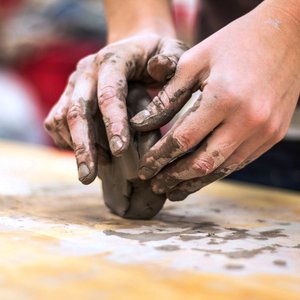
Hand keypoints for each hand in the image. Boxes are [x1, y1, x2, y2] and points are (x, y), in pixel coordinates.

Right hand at [44, 34, 186, 183]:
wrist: (134, 47)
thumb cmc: (156, 54)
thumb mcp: (172, 50)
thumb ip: (170, 60)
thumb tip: (158, 69)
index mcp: (113, 60)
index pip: (109, 93)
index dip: (113, 123)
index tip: (120, 152)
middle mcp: (87, 71)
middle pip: (77, 110)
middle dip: (84, 146)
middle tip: (88, 177)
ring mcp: (74, 84)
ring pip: (62, 118)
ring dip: (75, 147)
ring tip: (93, 170)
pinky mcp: (67, 95)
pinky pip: (56, 121)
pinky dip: (66, 141)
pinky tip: (87, 155)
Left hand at [131, 2, 299, 199]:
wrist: (287, 36)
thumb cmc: (235, 44)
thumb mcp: (195, 61)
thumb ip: (167, 96)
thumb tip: (141, 123)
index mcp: (224, 97)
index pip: (183, 139)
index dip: (159, 158)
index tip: (143, 169)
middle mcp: (248, 120)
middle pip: (202, 162)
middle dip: (174, 177)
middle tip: (154, 185)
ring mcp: (265, 131)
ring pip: (222, 169)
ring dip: (195, 182)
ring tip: (174, 191)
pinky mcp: (273, 135)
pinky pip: (240, 162)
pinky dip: (217, 172)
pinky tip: (200, 176)